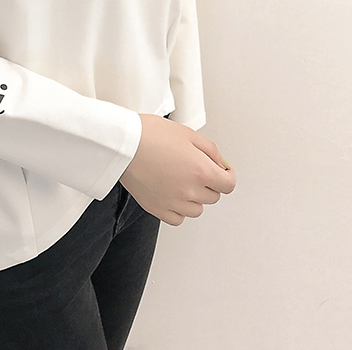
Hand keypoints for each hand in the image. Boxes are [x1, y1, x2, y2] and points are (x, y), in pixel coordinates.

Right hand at [119, 114, 235, 225]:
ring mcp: (173, 203)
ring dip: (194, 197)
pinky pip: (177, 219)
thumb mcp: (188, 133)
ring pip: (197, 210)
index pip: (228, 185)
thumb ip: (210, 150)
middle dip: (209, 183)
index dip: (227, 176)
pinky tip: (172, 195)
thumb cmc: (150, 134)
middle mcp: (190, 191)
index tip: (222, 171)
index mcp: (201, 171)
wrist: (123, 144)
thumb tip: (220, 163)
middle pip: (213, 197)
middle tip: (195, 169)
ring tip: (181, 181)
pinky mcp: (157, 209)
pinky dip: (179, 209)